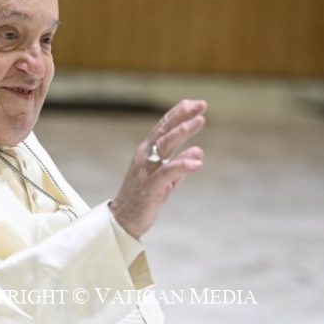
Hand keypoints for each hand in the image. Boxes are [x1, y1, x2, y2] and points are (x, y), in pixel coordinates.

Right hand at [109, 99, 206, 238]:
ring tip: (199, 121)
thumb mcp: (167, 180)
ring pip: (164, 146)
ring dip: (182, 132)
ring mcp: (147, 170)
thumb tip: (199, 151)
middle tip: (201, 104)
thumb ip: (181, 165)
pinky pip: (167, 173)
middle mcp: (145, 156)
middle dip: (182, 116)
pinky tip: (197, 162)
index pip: (164, 128)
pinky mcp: (151, 187)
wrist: (123, 220)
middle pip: (164, 131)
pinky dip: (181, 165)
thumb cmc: (145, 198)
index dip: (179, 114)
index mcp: (148, 152)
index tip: (196, 103)